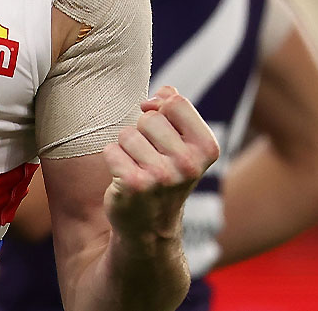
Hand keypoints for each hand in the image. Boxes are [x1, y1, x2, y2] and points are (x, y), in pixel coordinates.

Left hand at [102, 85, 220, 240]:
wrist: (150, 227)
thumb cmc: (164, 174)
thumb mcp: (181, 143)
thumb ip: (176, 111)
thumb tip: (164, 91)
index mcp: (206, 148)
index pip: (175, 102)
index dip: (159, 107)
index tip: (157, 124)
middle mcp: (188, 163)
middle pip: (148, 118)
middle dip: (142, 132)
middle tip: (149, 157)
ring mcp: (162, 176)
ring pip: (127, 134)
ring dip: (126, 148)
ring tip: (138, 167)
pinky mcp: (135, 185)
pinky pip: (111, 150)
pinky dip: (113, 160)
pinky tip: (124, 178)